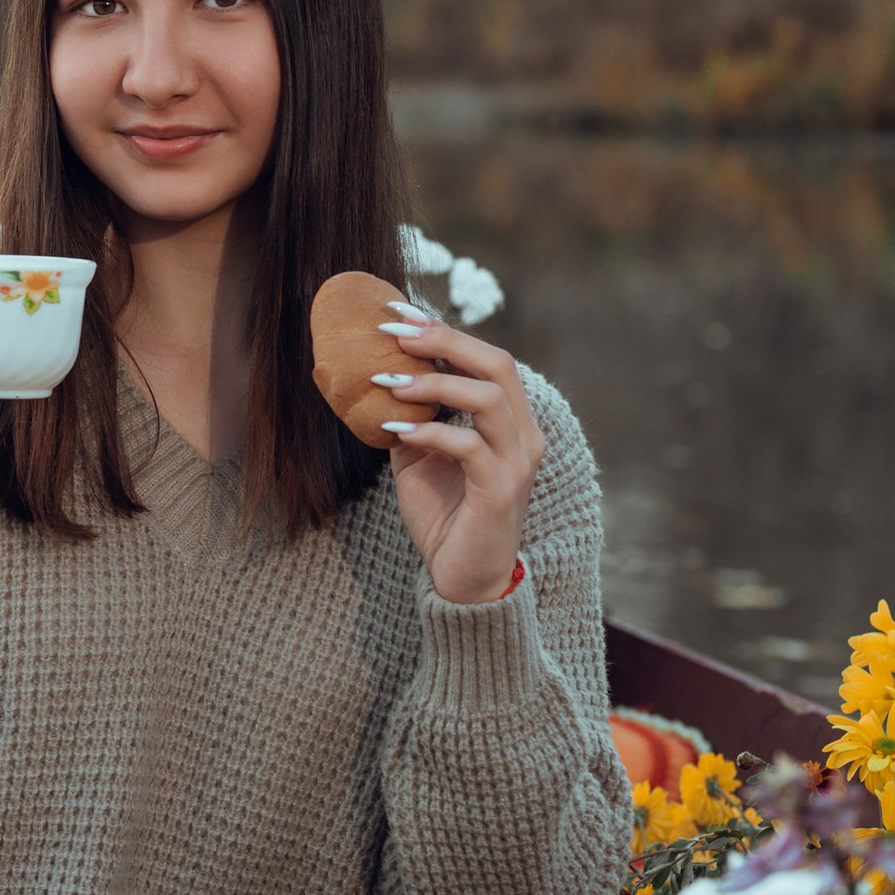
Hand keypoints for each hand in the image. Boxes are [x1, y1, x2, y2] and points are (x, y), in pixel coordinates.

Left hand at [370, 319, 544, 606]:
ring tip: (386, 382)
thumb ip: (409, 416)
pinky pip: (469, 446)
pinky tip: (396, 431)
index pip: (485, 358)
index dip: (443, 331)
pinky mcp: (501, 491)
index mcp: (509, 420)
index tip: (397, 314)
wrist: (462, 579)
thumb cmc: (444, 515)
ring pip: (488, 398)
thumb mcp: (418, 456)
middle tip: (394, 332)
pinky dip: (430, 432)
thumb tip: (371, 375)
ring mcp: (517, 462)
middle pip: (497, 363)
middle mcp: (523, 435)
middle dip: (443, 340)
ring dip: (433, 383)